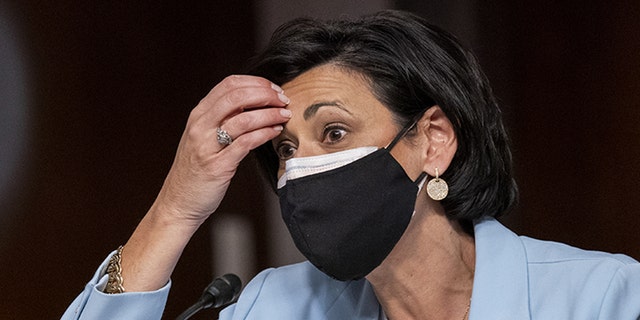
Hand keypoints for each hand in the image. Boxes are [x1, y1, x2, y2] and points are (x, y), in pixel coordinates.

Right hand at [155, 75, 290, 226]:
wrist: (178, 202)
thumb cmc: (195, 170)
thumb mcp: (203, 137)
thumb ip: (222, 119)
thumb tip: (253, 103)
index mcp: (198, 115)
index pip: (229, 84)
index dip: (255, 82)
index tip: (273, 88)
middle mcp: (200, 126)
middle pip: (237, 96)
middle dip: (266, 94)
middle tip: (283, 99)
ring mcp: (207, 145)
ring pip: (244, 118)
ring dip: (270, 113)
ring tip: (284, 115)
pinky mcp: (217, 165)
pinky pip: (245, 143)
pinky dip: (264, 134)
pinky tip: (275, 131)